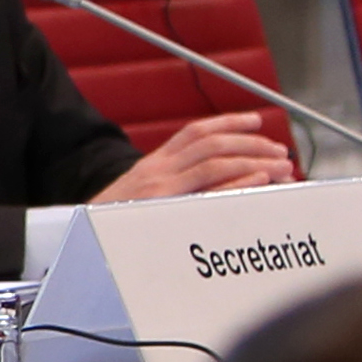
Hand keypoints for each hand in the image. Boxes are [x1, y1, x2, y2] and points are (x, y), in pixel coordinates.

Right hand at [98, 110, 298, 204]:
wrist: (79, 241)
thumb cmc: (112, 224)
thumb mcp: (137, 193)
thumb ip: (167, 181)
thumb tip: (208, 178)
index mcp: (153, 164)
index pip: (195, 132)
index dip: (229, 122)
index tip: (256, 121)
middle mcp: (158, 171)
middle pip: (212, 144)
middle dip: (252, 143)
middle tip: (279, 150)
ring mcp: (162, 190)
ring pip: (216, 162)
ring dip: (255, 161)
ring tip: (281, 166)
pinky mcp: (167, 210)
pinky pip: (210, 192)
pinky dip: (239, 183)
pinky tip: (261, 180)